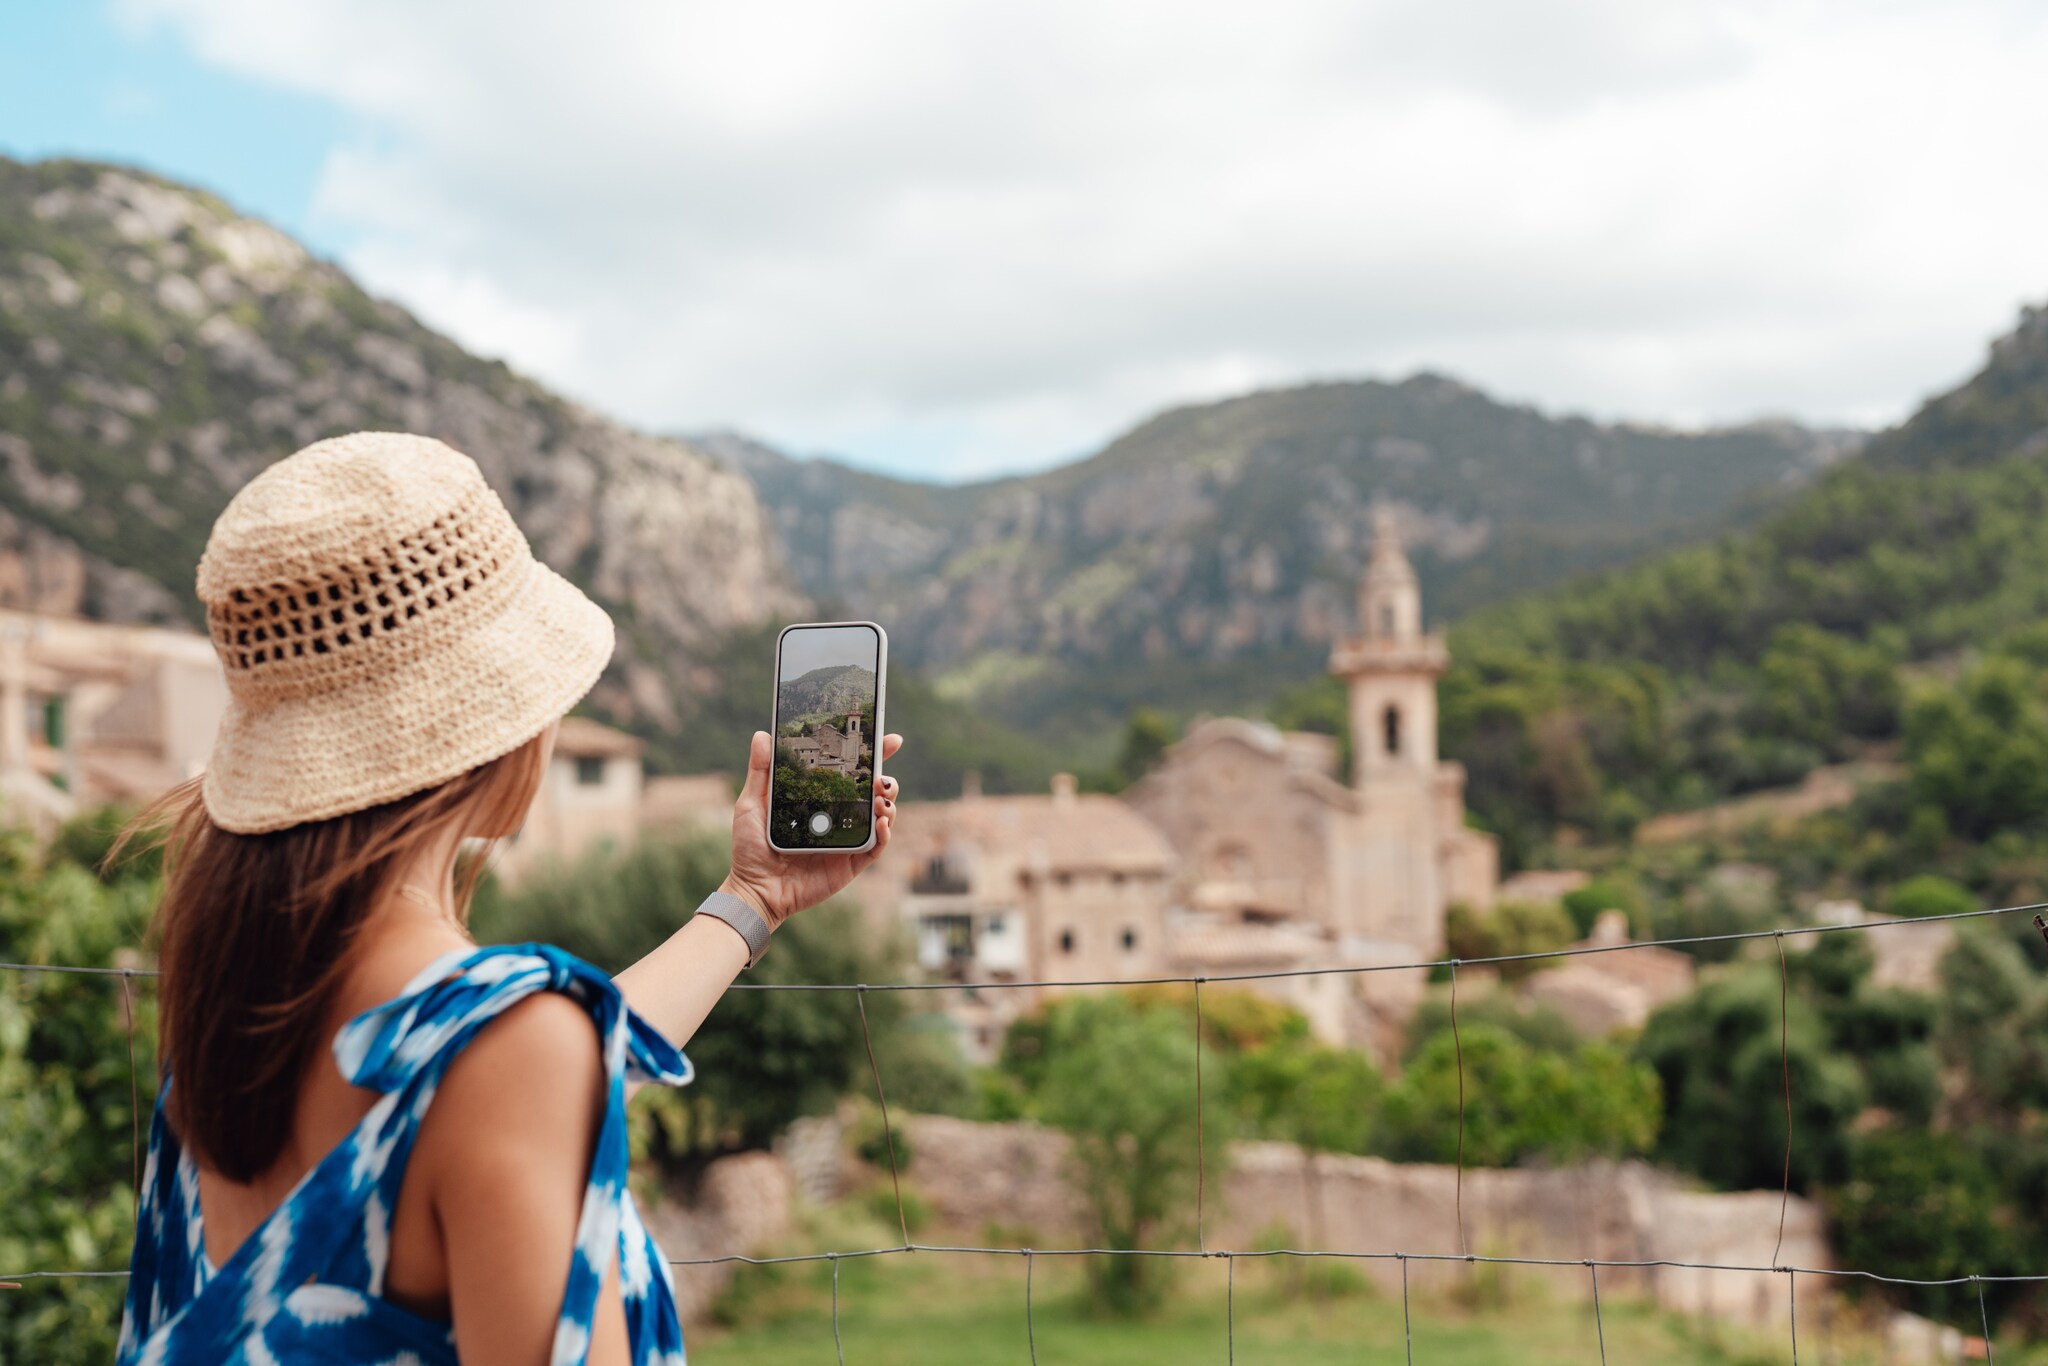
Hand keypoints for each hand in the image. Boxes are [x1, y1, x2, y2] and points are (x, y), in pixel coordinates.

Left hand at [719, 730, 903, 928]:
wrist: (754, 889)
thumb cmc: (750, 849)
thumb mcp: (752, 804)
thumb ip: (760, 771)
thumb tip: (762, 735)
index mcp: (819, 800)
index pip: (850, 773)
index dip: (872, 756)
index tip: (888, 739)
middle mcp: (837, 818)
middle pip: (873, 793)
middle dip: (887, 779)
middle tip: (882, 776)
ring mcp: (846, 840)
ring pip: (881, 817)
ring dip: (889, 804)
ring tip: (882, 797)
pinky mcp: (851, 864)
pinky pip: (876, 847)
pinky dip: (885, 834)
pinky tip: (881, 822)